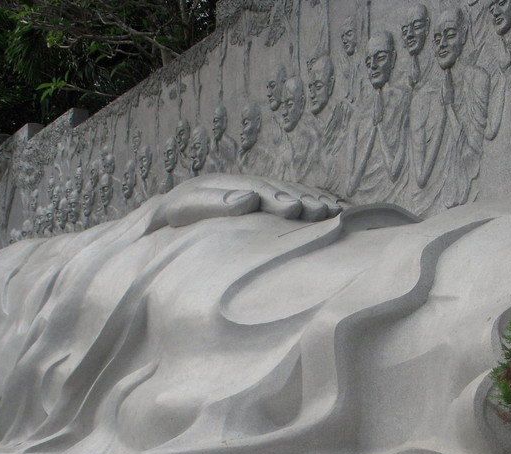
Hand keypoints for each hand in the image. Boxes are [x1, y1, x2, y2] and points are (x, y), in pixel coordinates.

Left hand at [149, 174, 342, 227]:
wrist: (175, 207)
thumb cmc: (180, 210)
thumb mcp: (189, 205)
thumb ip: (216, 202)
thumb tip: (247, 199)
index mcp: (233, 185)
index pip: (261, 190)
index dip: (279, 198)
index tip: (295, 209)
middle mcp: (251, 185)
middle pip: (283, 189)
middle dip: (305, 199)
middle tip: (323, 211)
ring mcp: (262, 192)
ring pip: (294, 192)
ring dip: (315, 200)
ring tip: (335, 210)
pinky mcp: (268, 202)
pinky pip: (297, 198)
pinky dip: (317, 201)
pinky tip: (335, 207)